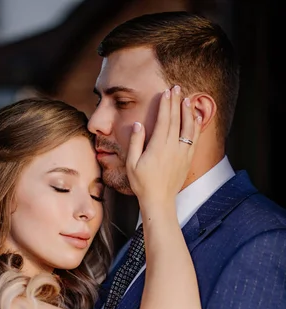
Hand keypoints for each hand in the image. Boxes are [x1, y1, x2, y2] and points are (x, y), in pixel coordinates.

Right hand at [126, 85, 201, 204]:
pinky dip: (196, 126)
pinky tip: (196, 117)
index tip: (166, 92)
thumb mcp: (132, 164)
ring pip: (188, 127)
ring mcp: (183, 153)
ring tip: (187, 99)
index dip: (166, 104)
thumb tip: (139, 125)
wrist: (159, 200)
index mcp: (158, 147)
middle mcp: (173, 147)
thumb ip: (135, 143)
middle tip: (177, 88)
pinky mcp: (188, 159)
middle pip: (176, 119)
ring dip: (188, 111)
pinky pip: (195, 138)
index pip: (164, 120)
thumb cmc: (143, 183)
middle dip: (176, 102)